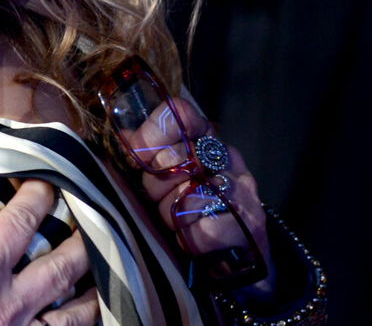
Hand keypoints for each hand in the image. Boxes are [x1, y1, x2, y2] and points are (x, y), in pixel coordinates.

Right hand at [0, 180, 97, 325]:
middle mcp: (10, 303)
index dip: (38, 196)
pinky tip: (88, 316)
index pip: (22, 222)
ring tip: (102, 267)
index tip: (46, 182)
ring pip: (75, 312)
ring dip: (93, 286)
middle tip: (92, 216)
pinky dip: (83, 325)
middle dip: (82, 236)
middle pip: (63, 264)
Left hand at [135, 97, 273, 294]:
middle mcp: (228, 160)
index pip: (180, 114)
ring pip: (186, 195)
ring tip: (180, 223)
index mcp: (207, 141)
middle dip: (156, 185)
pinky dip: (191, 238)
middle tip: (163, 200)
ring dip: (172, 215)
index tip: (139, 156)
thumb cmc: (196, 211)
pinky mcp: (247, 226)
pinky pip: (202, 229)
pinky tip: (195, 239)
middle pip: (174, 158)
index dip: (152, 133)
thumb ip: (153, 156)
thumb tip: (124, 135)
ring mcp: (241, 190)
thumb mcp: (172, 178)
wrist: (241, 256)